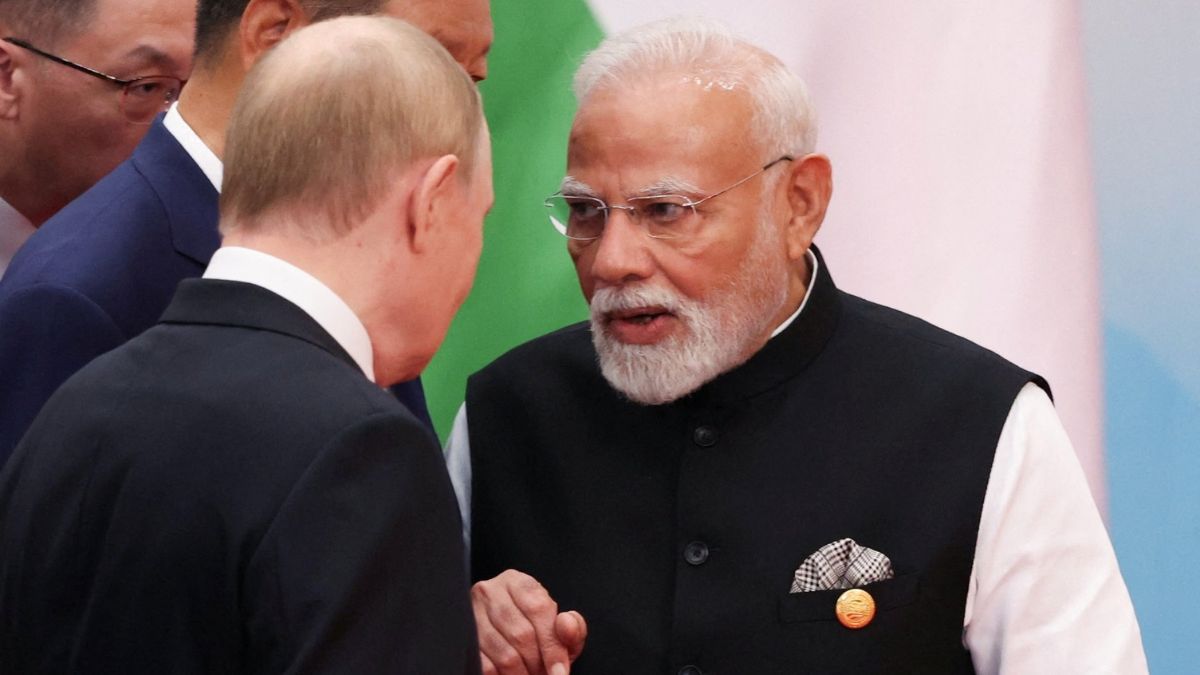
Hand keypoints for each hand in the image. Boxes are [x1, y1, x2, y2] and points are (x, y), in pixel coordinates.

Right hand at [472, 569, 587, 674]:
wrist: (509, 639)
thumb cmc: (535, 632)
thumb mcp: (559, 629)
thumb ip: (572, 627)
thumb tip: (565, 624)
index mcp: (518, 582)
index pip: (539, 610)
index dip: (553, 646)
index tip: (560, 672)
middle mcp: (491, 592)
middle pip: (521, 634)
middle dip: (538, 663)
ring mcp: (471, 615)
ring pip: (504, 654)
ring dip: (522, 674)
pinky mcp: (461, 638)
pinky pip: (485, 666)